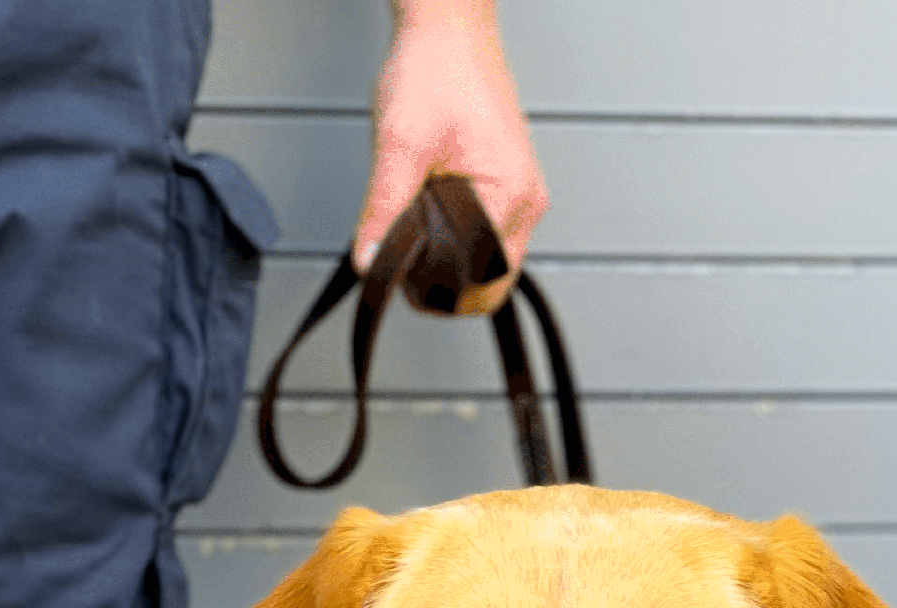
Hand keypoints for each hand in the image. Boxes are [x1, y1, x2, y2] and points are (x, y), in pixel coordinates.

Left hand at [355, 0, 547, 313]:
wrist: (449, 26)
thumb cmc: (435, 68)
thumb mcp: (399, 144)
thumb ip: (384, 210)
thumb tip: (370, 261)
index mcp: (510, 195)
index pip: (481, 283)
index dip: (438, 292)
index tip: (402, 280)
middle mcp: (526, 200)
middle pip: (490, 283)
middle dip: (447, 284)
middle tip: (405, 261)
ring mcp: (522, 194)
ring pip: (489, 263)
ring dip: (452, 260)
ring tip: (419, 226)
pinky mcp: (510, 185)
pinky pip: (489, 235)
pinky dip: (460, 238)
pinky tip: (433, 215)